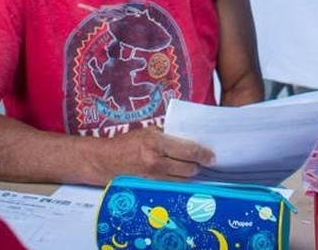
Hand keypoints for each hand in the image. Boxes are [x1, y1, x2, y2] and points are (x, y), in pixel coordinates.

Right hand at [96, 127, 214, 181]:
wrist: (105, 161)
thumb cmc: (127, 143)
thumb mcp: (148, 132)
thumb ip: (169, 135)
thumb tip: (190, 140)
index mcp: (156, 142)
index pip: (188, 150)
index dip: (203, 154)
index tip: (211, 156)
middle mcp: (156, 160)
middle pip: (189, 168)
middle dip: (198, 165)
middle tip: (202, 161)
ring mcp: (153, 176)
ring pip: (183, 179)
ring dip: (189, 174)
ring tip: (190, 167)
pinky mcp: (150, 186)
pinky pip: (172, 185)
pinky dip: (179, 180)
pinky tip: (180, 175)